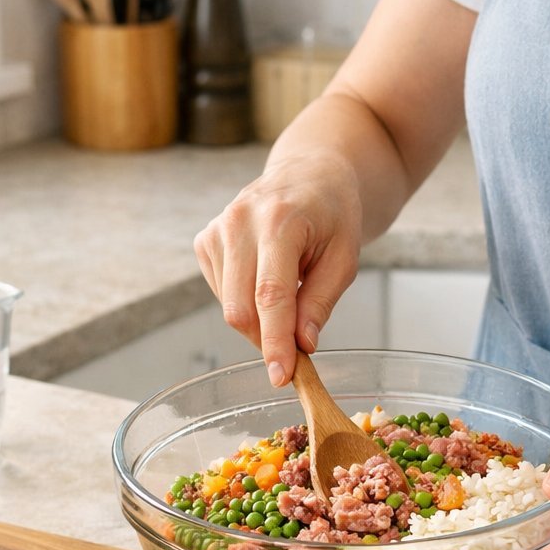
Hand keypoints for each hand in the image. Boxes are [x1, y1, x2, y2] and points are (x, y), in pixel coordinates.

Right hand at [193, 150, 363, 386]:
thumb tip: (302, 345)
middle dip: (266, 340)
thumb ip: (320, 302)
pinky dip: (244, 303)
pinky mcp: (205, 240)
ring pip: (228, 306)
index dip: (275, 342)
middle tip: (294, 351)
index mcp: (280, 221)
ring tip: (287, 299)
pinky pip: (220, 294)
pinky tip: (264, 281)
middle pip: (240, 307)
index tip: (282, 375)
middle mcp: (240, 221)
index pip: (271, 295)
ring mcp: (217, 229)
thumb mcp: (344, 258)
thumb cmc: (332, 215)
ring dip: (258, 322)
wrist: (308, 174)